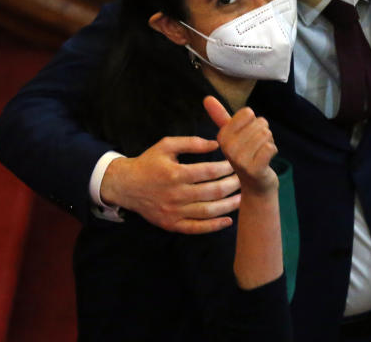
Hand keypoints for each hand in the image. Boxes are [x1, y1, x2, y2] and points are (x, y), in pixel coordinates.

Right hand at [100, 136, 240, 233]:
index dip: (226, 167)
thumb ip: (191, 142)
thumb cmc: (149, 162)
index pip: (209, 171)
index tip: (236, 163)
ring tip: (242, 198)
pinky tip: (227, 220)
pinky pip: (196, 228)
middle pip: (212, 192)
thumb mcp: (166, 145)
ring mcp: (174, 212)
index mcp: (175, 173)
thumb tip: (216, 144)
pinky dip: (214, 226)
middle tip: (244, 179)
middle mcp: (176, 194)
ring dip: (228, 206)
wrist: (126, 186)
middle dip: (232, 185)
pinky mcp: (172, 224)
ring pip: (208, 211)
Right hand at [204, 96, 278, 196]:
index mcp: (222, 136)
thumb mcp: (232, 134)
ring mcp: (240, 160)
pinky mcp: (253, 169)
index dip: (254, 122)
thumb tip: (207, 97)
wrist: (256, 185)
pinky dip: (273, 151)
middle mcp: (228, 147)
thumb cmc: (247, 155)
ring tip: (261, 154)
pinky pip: (271, 147)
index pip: (248, 113)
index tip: (249, 136)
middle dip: (264, 133)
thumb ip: (221, 116)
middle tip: (257, 148)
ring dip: (269, 142)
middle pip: (260, 123)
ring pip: (266, 134)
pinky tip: (266, 161)